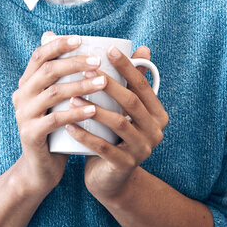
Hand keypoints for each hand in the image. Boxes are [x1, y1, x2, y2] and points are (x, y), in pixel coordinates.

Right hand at [9, 31, 110, 197]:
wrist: (41, 169)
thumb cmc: (58, 130)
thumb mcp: (62, 103)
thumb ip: (72, 79)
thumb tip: (96, 51)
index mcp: (27, 84)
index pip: (39, 56)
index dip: (58, 45)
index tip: (81, 39)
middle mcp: (21, 96)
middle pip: (47, 71)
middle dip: (74, 63)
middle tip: (98, 61)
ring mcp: (23, 115)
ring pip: (53, 93)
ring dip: (80, 86)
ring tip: (103, 82)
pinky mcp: (30, 134)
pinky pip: (54, 120)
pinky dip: (75, 113)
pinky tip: (94, 109)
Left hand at [74, 44, 168, 202]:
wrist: (110, 179)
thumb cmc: (114, 137)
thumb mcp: (125, 111)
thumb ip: (133, 83)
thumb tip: (142, 47)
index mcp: (157, 114)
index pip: (143, 85)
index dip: (127, 66)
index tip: (109, 49)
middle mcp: (155, 131)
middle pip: (131, 102)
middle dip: (110, 84)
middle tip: (87, 70)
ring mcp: (142, 150)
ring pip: (118, 124)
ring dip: (93, 109)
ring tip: (72, 97)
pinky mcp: (125, 165)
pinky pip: (104, 148)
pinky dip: (86, 135)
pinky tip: (69, 125)